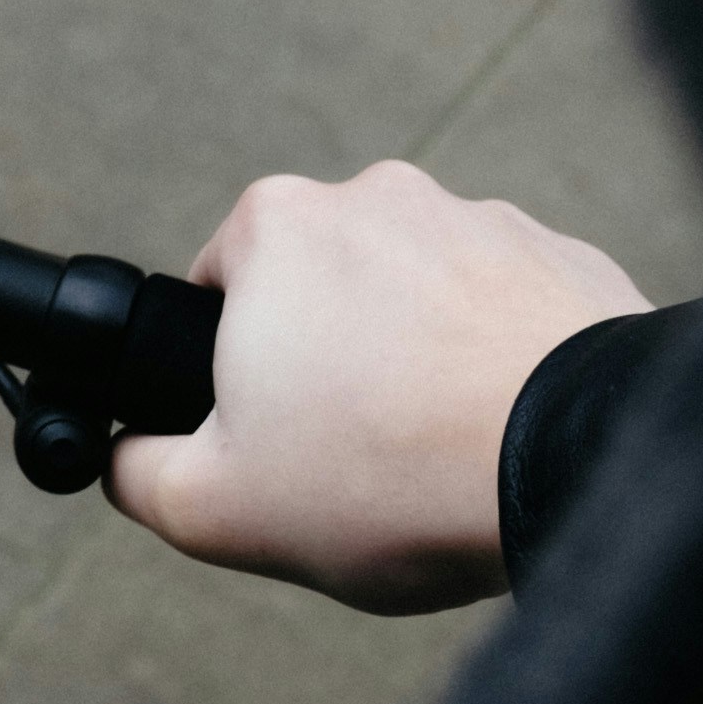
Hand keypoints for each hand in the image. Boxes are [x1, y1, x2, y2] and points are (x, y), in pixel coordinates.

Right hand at [106, 160, 647, 613]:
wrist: (578, 464)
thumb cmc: (391, 475)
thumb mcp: (216, 507)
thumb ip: (137, 474)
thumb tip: (124, 457)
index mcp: (275, 227)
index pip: (215, 294)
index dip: (230, 381)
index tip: (270, 440)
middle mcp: (377, 196)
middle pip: (321, 295)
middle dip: (329, 369)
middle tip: (355, 460)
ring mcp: (481, 219)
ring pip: (418, 304)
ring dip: (418, 366)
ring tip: (440, 457)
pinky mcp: (565, 260)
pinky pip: (505, 318)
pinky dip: (497, 370)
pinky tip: (503, 437)